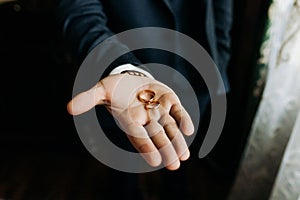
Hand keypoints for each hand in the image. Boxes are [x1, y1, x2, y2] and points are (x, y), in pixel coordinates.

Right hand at [67, 74, 193, 169]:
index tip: (155, 160)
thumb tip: (68, 108)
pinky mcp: (169, 101)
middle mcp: (146, 119)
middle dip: (166, 150)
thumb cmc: (115, 90)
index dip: (146, 147)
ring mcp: (159, 111)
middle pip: (157, 137)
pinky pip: (178, 112)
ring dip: (178, 141)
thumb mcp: (101, 91)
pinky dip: (183, 119)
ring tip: (184, 156)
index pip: (138, 136)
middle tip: (174, 165)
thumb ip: (88, 99)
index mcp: (130, 120)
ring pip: (170, 128)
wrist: (131, 80)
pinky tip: (189, 130)